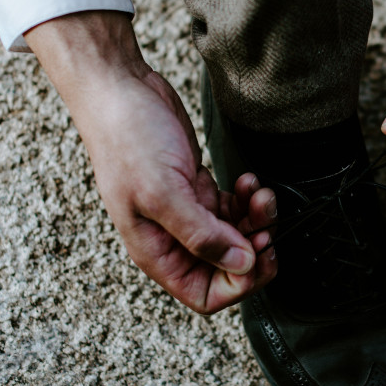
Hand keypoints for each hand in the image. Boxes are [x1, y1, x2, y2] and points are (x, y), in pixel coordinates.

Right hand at [26, 11, 277, 313]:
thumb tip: (242, 265)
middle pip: (226, 269)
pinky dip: (247, 200)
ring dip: (256, 221)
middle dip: (254, 249)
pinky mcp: (196, 188)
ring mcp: (186, 213)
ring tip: (259, 193)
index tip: (257, 253)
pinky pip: (233, 210)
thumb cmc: (128, 140)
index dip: (238, 284)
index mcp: (157, 252)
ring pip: (235, 238)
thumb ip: (202, 235)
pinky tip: (247, 180)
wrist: (119, 90)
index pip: (205, 296)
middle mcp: (172, 239)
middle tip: (266, 225)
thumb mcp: (163, 193)